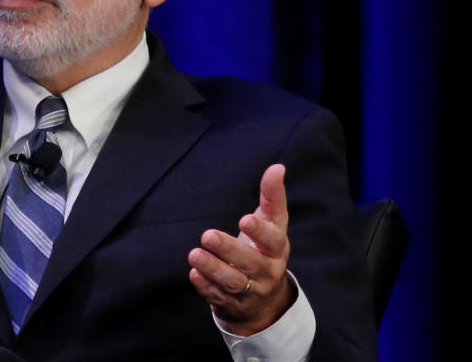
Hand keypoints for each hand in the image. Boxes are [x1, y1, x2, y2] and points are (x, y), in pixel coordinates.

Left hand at [187, 164, 294, 335]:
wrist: (265, 299)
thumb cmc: (264, 249)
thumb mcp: (272, 224)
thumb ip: (272, 197)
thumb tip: (277, 167)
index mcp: (277, 250)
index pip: (273, 241)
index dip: (260, 231)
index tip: (244, 219)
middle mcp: (267, 272)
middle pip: (250, 263)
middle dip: (229, 250)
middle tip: (207, 235)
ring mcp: (250, 291)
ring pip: (233, 282)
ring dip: (213, 269)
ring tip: (194, 254)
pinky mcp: (232, 304)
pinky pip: (218, 297)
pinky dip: (206, 287)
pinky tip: (194, 274)